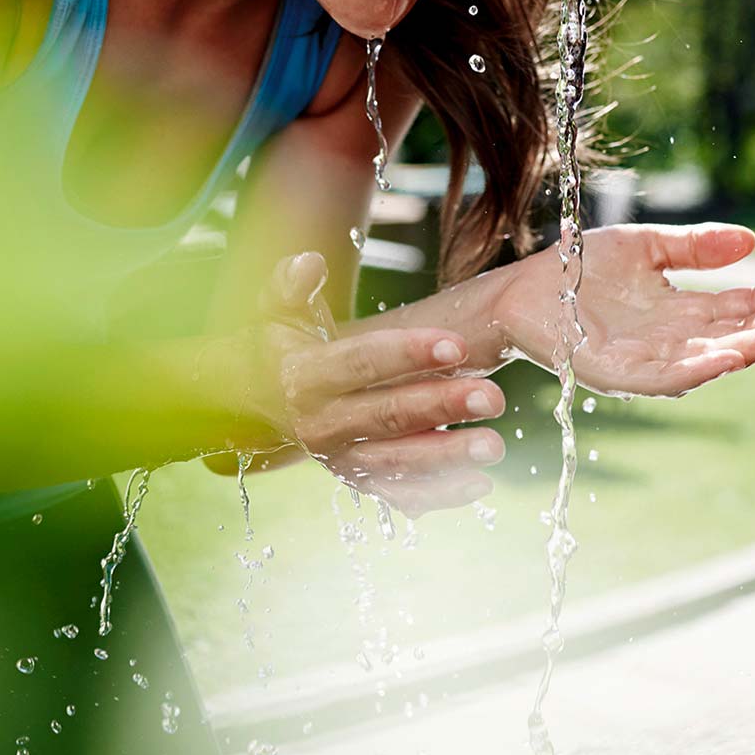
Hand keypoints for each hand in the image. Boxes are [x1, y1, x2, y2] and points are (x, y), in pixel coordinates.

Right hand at [230, 251, 503, 515]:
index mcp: (306, 378)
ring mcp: (341, 459)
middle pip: (388, 415)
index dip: (409, 353)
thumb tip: (309, 262)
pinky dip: (439, 493)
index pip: (361, 363)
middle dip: (443, 405)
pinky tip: (479, 484)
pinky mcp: (359, 481)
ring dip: (449, 456)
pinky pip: (400, 493)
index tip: (457, 344)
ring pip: (398, 461)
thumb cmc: (285, 348)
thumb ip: (291, 286)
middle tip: (494, 397)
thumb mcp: (278, 314)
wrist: (258, 405)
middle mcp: (321, 424)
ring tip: (495, 445)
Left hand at [500, 223, 754, 394]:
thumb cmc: (578, 270)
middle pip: (740, 335)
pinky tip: (732, 355)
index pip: (742, 306)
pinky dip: (703, 367)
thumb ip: (695, 248)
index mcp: (684, 311)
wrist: (520, 291)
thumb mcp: (646, 247)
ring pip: (714, 359)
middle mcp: (675, 342)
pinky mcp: (619, 374)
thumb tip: (752, 243)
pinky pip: (668, 377)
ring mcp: (650, 361)